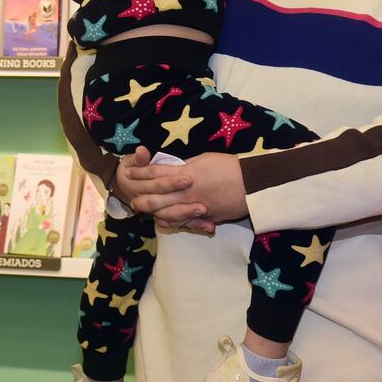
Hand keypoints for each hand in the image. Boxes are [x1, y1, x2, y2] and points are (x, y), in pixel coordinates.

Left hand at [124, 151, 246, 228]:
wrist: (251, 184)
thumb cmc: (230, 166)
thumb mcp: (205, 159)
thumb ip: (187, 165)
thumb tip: (176, 168)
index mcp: (185, 174)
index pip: (156, 173)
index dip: (141, 173)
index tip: (130, 172)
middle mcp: (186, 192)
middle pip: (156, 197)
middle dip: (142, 198)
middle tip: (132, 200)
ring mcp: (194, 207)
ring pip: (166, 213)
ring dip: (154, 212)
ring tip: (146, 212)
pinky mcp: (204, 218)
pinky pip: (184, 222)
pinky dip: (173, 221)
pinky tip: (166, 220)